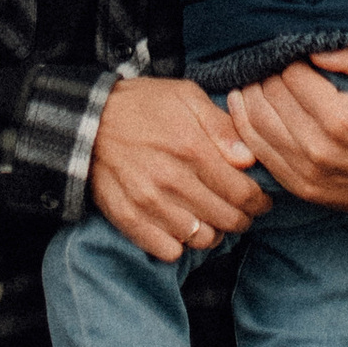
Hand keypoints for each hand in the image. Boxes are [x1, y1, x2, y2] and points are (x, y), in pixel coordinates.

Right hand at [89, 77, 265, 264]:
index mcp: (192, 149)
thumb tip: (249, 160)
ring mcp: (148, 203)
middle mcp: (172, 180)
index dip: (259, 201)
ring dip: (213, 233)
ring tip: (212, 220)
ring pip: (200, 239)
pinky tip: (182, 228)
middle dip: (242, 219)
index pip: (242, 193)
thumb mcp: (186, 96)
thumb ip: (222, 126)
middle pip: (226, 219)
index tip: (260, 201)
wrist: (87, 120)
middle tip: (241, 213)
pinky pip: (168, 250)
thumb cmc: (142, 105)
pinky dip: (180, 245)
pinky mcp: (128, 218)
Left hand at [224, 48, 347, 218]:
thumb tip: (311, 49)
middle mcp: (318, 148)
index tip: (288, 53)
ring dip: (246, 101)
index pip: (290, 77)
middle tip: (264, 65)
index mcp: (339, 118)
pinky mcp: (303, 189)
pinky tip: (246, 113)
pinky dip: (247, 131)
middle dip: (262, 77)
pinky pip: (261, 156)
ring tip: (247, 83)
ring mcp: (307, 173)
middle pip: (268, 100)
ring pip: (256, 128)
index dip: (285, 60)